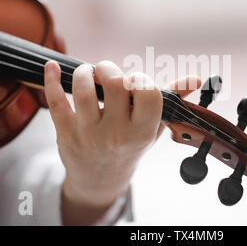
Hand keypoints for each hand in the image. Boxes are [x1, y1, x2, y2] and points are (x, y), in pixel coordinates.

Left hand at [44, 60, 199, 224]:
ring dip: (84, 73)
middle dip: (110, 69)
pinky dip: (51, 80)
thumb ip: (172, 101)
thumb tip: (196, 79)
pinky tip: (52, 67)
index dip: (142, 79)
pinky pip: (55, 101)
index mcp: (141, 131)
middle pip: (115, 85)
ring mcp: (88, 133)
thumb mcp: (153, 128)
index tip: (134, 80)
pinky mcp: (65, 132)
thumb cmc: (130, 147)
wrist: (100, 179)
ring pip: (84, 90)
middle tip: (107, 73)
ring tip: (87, 74)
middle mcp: (116, 133)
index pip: (148, 94)